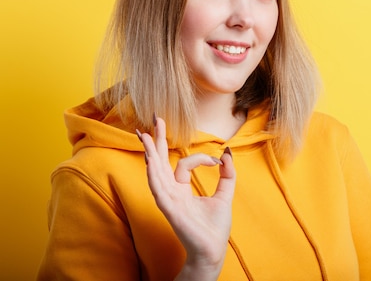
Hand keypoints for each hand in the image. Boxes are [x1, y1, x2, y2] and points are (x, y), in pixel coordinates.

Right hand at [137, 117, 235, 279]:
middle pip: (160, 162)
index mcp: (180, 189)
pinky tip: (149, 161)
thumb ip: (227, 175)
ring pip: (155, 172)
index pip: (183, 164)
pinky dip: (153, 174)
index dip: (200, 157)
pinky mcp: (169, 209)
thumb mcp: (224, 195)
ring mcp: (168, 200)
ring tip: (144, 135)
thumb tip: (226, 153)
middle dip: (157, 142)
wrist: (213, 250)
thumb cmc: (214, 227)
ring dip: (150, 153)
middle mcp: (171, 192)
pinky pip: (158, 189)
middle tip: (154, 119)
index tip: (217, 160)